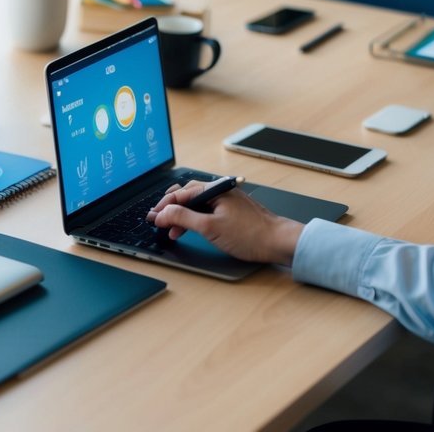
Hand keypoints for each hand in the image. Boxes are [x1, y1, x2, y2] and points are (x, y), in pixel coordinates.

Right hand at [145, 181, 303, 264]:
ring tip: (171, 230)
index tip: (153, 218)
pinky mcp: (232, 211)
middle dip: (170, 208)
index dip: (164, 207)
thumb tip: (163, 213)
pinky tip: (191, 229)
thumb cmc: (251, 235)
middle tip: (158, 219)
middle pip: (187, 195)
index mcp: (214, 190)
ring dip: (182, 216)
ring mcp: (227, 201)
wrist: (279, 242)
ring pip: (197, 204)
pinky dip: (195, 219)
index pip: (180, 194)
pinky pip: (207, 210)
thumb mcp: (210, 228)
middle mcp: (220, 191)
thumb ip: (183, 218)